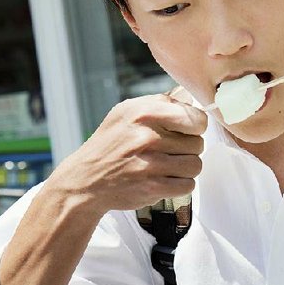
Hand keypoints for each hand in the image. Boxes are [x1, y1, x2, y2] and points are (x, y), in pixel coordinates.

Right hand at [47, 92, 206, 214]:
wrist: (85, 180)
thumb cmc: (111, 144)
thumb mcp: (126, 112)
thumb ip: (160, 103)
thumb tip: (191, 97)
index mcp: (143, 113)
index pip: (196, 119)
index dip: (195, 126)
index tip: (187, 131)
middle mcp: (147, 136)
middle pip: (197, 143)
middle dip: (188, 149)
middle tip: (169, 151)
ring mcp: (150, 164)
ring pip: (195, 165)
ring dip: (185, 168)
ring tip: (167, 166)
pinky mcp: (152, 188)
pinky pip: (188, 185)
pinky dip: (179, 184)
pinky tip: (164, 179)